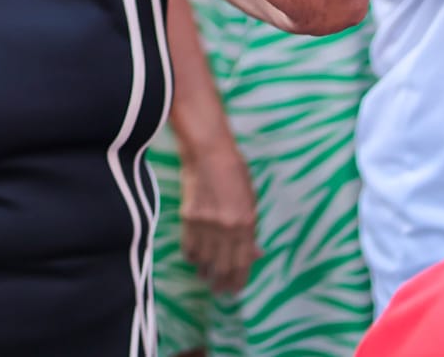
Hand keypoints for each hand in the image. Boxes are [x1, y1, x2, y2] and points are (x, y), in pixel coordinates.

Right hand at [180, 144, 258, 295]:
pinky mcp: (188, 218)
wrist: (208, 153)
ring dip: (205, 272)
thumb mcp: (251, 202)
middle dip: (221, 283)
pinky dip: (191, 257)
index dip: (238, 281)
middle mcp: (226, 228)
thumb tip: (255, 254)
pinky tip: (194, 259)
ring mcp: (206, 224)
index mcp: (246, 223)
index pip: (243, 263)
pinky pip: (189, 247)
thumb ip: (251, 230)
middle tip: (218, 291)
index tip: (234, 291)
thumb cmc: (235, 173)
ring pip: (204, 260)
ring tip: (205, 277)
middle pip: (223, 267)